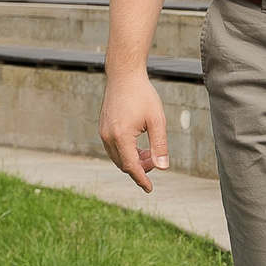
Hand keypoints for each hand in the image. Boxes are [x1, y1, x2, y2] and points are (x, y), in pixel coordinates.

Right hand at [97, 70, 170, 190]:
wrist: (124, 75)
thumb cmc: (143, 95)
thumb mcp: (157, 120)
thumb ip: (160, 145)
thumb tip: (163, 168)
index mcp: (121, 137)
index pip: (131, 167)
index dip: (142, 179)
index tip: (150, 189)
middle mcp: (108, 137)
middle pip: (124, 164)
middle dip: (140, 168)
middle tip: (156, 160)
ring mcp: (103, 132)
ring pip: (118, 157)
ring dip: (133, 160)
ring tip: (149, 152)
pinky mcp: (103, 127)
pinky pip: (114, 148)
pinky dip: (126, 152)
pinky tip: (139, 145)